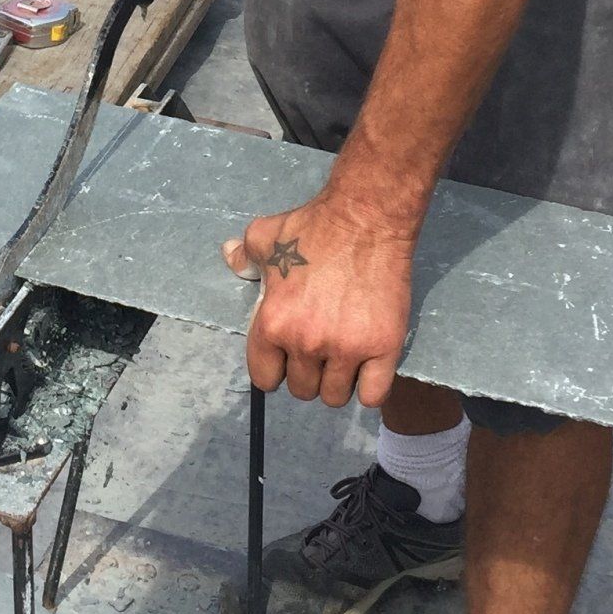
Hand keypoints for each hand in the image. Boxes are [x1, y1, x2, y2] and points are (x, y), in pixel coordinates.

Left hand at [224, 191, 411, 408]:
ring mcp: (347, 348)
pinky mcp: (384, 348)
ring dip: (337, 381)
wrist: (366, 217)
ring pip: (334, 396)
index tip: (286, 358)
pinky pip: (373, 396)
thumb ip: (245, 256)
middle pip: (302, 389)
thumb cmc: (312, 226)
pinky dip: (369, 388)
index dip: (275, 369)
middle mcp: (306, 343)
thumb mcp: (265, 235)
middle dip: (307, 374)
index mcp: (273, 323)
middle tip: (319, 351)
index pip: (265, 378)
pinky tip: (368, 369)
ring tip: (343, 359)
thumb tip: (229, 256)